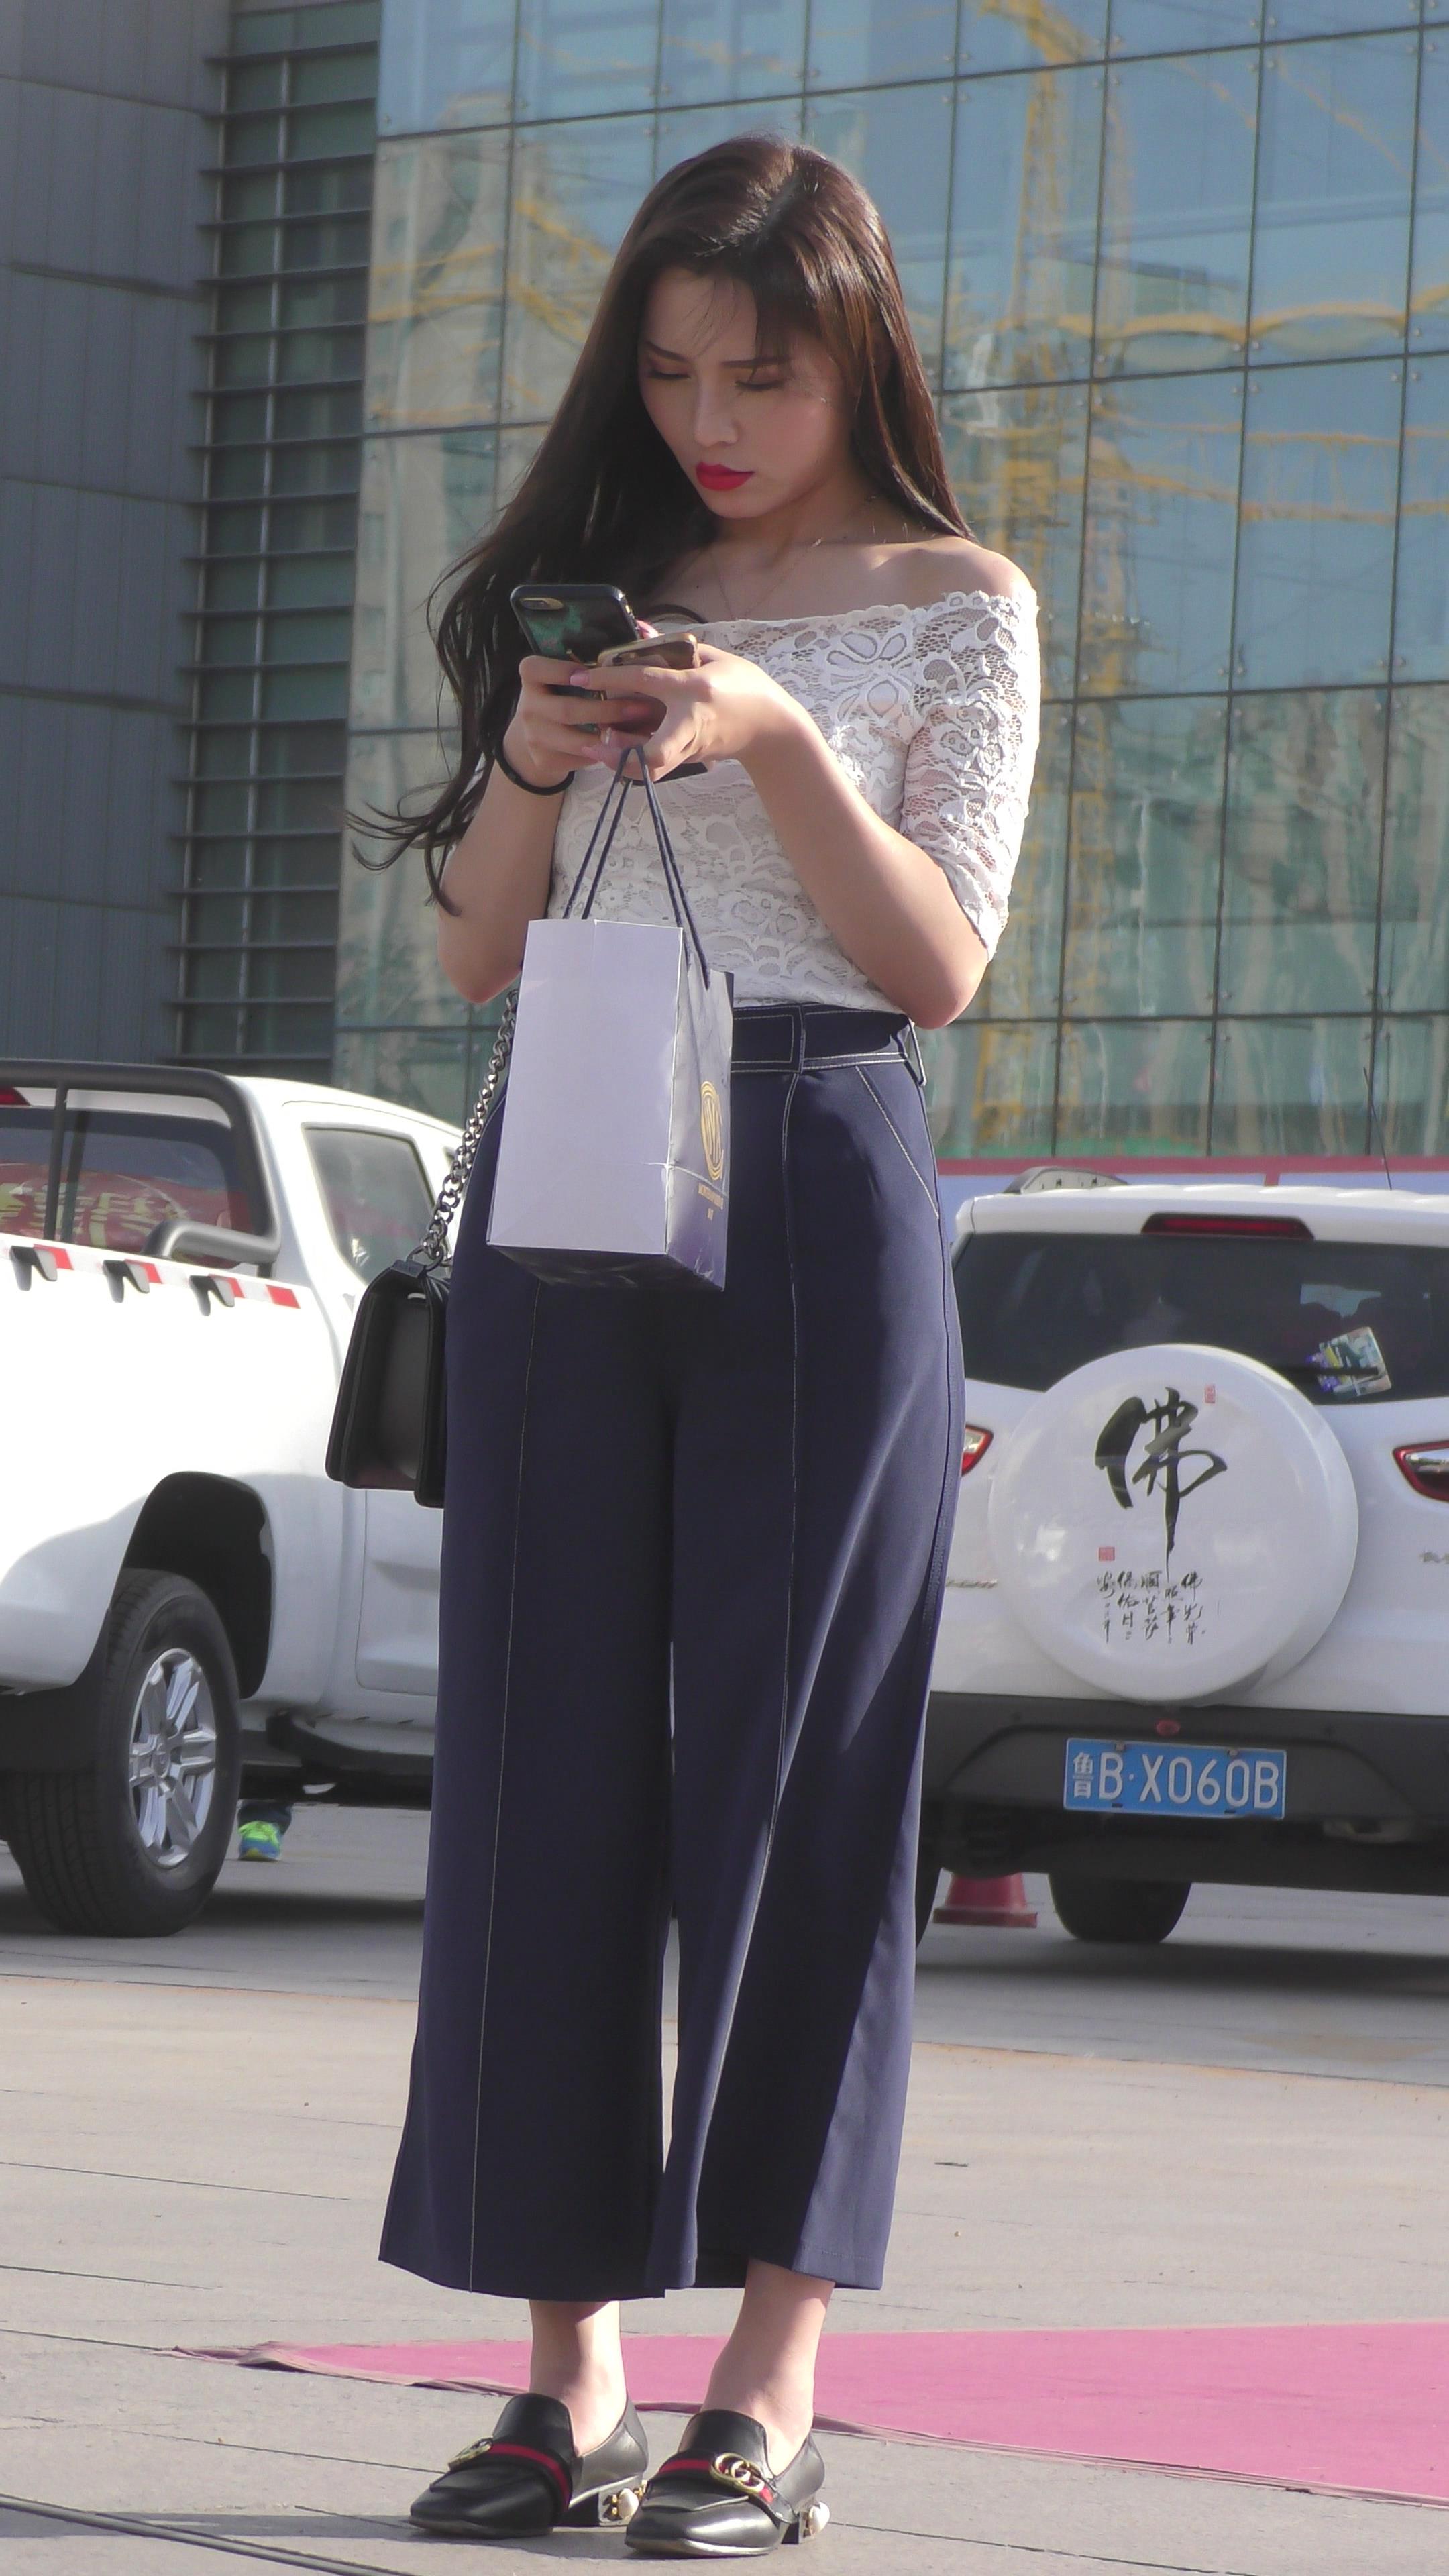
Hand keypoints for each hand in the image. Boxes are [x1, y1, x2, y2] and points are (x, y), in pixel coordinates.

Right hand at [505, 650, 664, 786]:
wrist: (533, 738)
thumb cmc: (561, 695)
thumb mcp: (562, 675)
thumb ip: (590, 658)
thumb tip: (641, 628)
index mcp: (530, 677)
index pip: (537, 668)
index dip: (562, 670)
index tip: (590, 672)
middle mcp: (527, 706)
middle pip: (569, 709)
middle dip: (608, 710)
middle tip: (641, 707)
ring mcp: (533, 736)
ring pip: (577, 740)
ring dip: (611, 736)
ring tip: (639, 732)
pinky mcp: (544, 759)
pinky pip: (579, 759)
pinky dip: (605, 754)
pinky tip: (625, 748)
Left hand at [567, 643, 804, 777]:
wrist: (772, 729)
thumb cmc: (746, 688)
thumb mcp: (716, 659)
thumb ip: (677, 647)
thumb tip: (641, 631)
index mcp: (694, 688)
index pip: (645, 680)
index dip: (610, 677)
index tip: (581, 676)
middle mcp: (690, 722)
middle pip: (654, 754)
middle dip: (622, 754)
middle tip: (595, 741)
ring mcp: (691, 746)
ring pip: (652, 768)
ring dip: (622, 763)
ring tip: (598, 747)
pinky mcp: (691, 760)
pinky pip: (658, 765)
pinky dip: (636, 762)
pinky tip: (618, 749)